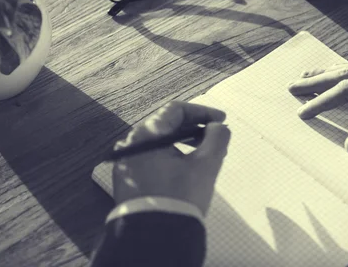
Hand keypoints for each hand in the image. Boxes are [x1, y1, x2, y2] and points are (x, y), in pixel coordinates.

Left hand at [112, 101, 230, 215]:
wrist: (154, 236)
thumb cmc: (180, 197)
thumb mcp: (206, 165)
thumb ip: (217, 138)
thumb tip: (218, 127)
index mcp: (146, 134)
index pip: (176, 110)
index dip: (202, 112)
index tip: (221, 121)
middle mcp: (131, 143)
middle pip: (166, 125)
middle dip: (194, 128)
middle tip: (215, 138)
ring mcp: (126, 161)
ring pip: (158, 142)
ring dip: (183, 143)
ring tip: (204, 155)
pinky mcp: (125, 178)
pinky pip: (150, 158)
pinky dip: (169, 157)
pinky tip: (185, 168)